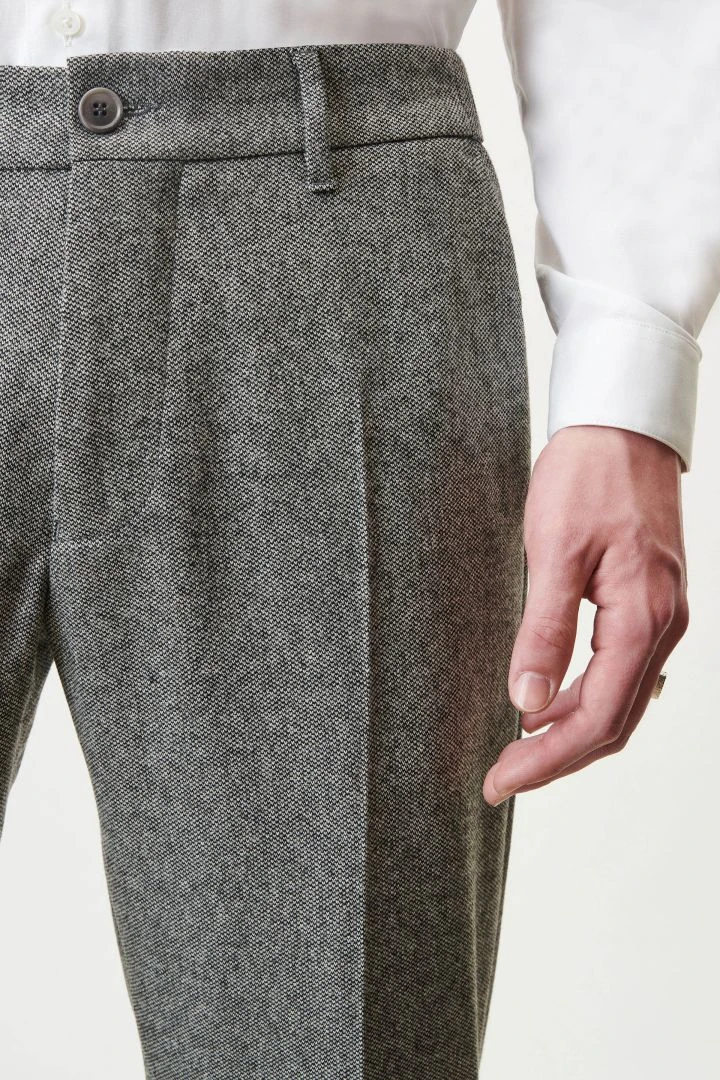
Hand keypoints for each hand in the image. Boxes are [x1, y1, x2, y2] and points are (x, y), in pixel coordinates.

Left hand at [483, 425, 689, 806]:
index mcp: (642, 620)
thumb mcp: (554, 552)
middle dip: (556, 758)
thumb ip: (544, 630)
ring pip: (619, 701)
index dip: (547, 761)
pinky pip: (621, 671)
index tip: (501, 782)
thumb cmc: (587, 478)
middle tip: (502, 777)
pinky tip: (549, 701)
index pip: (596, 720)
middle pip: (613, 723)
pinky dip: (584, 698)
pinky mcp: (648, 603)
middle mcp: (662, 627)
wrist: (621, 426)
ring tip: (518, 747)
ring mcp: (660, 617)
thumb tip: (526, 701)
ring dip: (570, 732)